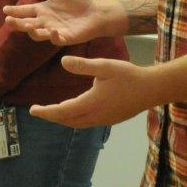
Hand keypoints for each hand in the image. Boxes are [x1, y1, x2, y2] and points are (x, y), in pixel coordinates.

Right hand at [4, 0, 111, 45]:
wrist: (96, 12)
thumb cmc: (79, 1)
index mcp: (43, 10)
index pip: (25, 11)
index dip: (15, 10)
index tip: (5, 9)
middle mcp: (45, 22)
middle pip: (26, 24)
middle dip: (17, 24)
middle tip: (8, 20)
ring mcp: (54, 31)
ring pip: (37, 35)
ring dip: (31, 32)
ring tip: (27, 25)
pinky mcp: (65, 38)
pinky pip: (56, 40)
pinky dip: (53, 36)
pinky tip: (53, 30)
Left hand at [30, 56, 159, 127]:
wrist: (153, 89)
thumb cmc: (129, 76)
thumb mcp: (105, 66)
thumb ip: (83, 65)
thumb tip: (62, 62)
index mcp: (91, 103)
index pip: (62, 111)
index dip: (46, 112)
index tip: (32, 110)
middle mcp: (96, 116)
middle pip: (68, 121)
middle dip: (51, 117)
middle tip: (37, 111)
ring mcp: (105, 120)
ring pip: (77, 124)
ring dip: (63, 119)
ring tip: (52, 111)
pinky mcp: (111, 119)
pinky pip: (87, 123)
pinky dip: (75, 119)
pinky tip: (74, 111)